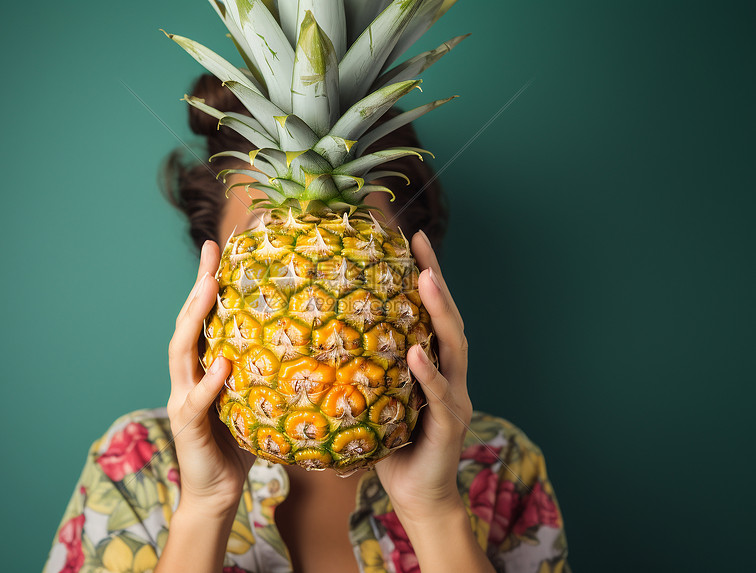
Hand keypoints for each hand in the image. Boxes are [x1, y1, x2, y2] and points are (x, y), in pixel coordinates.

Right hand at [167, 240, 254, 515]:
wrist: (218, 494)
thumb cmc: (240, 444)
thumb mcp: (255, 400)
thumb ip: (265, 372)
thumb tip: (306, 341)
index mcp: (202, 368)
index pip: (202, 318)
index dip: (206, 282)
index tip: (217, 247)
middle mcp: (187, 378)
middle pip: (186, 324)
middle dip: (197, 287)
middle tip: (211, 253)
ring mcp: (182, 400)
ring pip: (180, 353)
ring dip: (194, 320)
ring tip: (210, 289)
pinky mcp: (187, 428)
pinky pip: (194, 402)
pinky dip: (208, 383)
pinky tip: (221, 364)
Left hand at [375, 230, 472, 519]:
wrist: (417, 497)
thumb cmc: (392, 448)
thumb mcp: (375, 401)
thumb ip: (361, 372)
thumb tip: (314, 342)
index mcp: (433, 365)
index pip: (430, 313)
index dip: (425, 274)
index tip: (412, 238)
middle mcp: (451, 374)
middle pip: (448, 319)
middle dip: (437, 280)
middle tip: (421, 245)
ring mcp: (456, 398)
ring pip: (453, 348)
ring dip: (440, 312)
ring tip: (426, 281)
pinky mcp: (451, 424)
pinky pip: (441, 395)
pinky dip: (431, 374)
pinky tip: (418, 354)